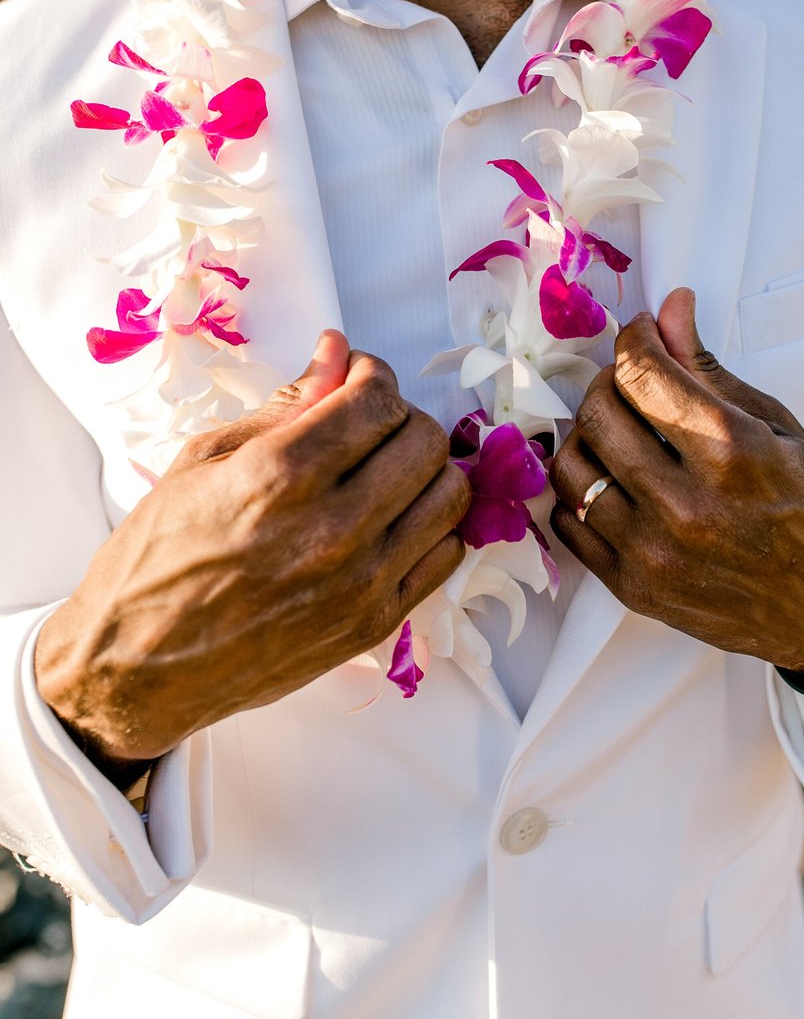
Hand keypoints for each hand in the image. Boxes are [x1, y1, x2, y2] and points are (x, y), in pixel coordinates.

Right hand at [35, 331, 469, 770]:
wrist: (138, 666)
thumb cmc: (156, 558)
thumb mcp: (203, 461)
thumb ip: (285, 405)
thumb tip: (335, 352)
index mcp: (282, 475)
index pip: (376, 399)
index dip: (372, 373)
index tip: (356, 376)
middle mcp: (333, 527)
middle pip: (425, 440)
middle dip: (401, 416)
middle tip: (369, 423)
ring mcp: (362, 580)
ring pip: (451, 494)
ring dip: (426, 467)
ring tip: (386, 469)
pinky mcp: (375, 622)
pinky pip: (446, 554)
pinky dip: (432, 524)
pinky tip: (394, 518)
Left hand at [550, 289, 803, 673]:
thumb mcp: (780, 430)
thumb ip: (711, 372)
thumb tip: (669, 310)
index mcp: (731, 452)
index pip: (642, 373)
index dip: (636, 339)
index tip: (645, 334)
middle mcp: (685, 503)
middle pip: (599, 413)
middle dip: (611, 381)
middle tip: (636, 382)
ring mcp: (654, 552)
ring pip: (574, 467)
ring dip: (590, 435)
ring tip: (621, 431)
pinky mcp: (635, 589)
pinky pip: (569, 525)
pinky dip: (581, 492)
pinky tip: (613, 480)